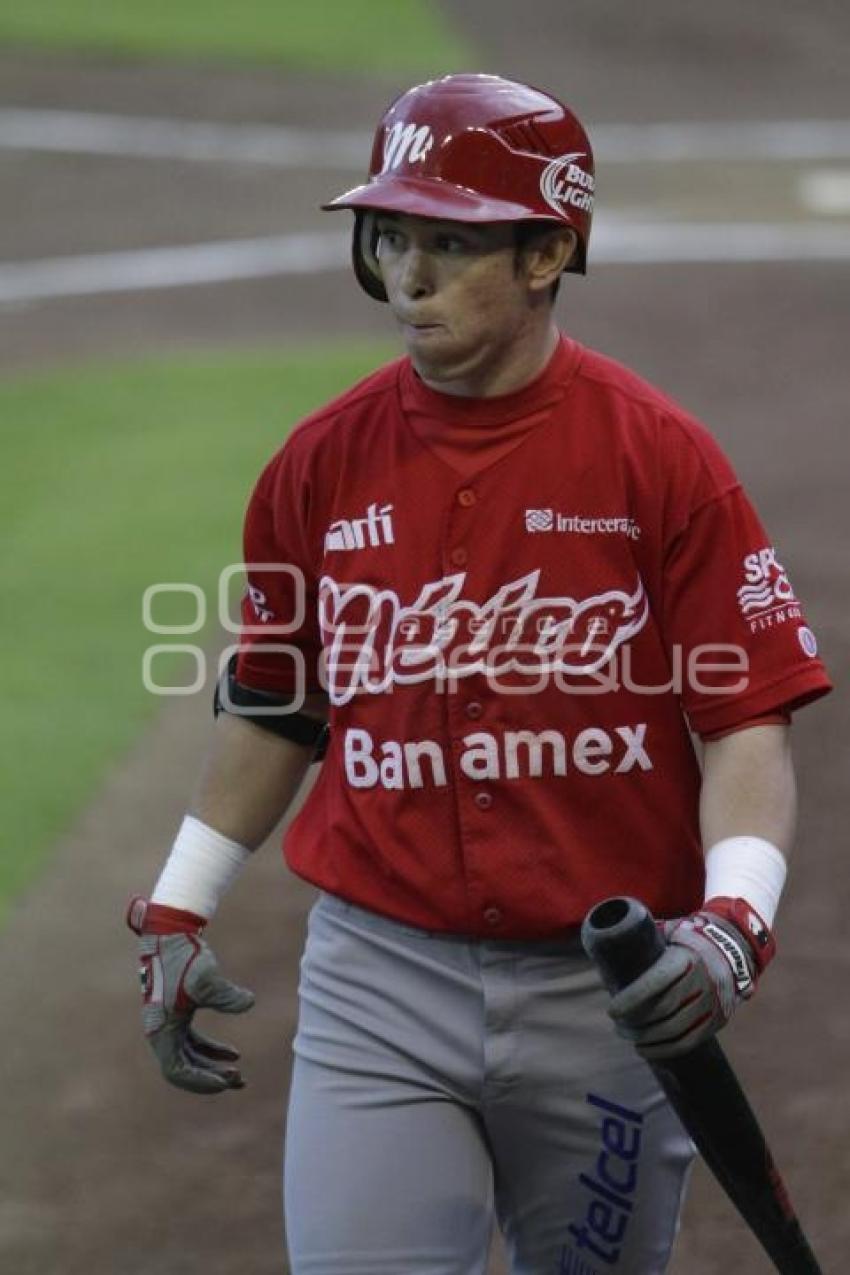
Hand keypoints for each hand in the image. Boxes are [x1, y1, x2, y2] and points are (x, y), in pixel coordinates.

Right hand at [127, 896, 254, 1093]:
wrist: (170, 934)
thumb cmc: (184, 957)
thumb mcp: (206, 978)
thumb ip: (227, 995)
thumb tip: (249, 1003)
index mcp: (161, 1030)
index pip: (177, 1072)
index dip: (201, 1081)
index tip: (226, 1080)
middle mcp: (160, 1031)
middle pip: (183, 1069)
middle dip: (210, 1078)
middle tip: (238, 1080)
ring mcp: (167, 1023)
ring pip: (188, 1057)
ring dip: (211, 1067)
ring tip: (237, 1073)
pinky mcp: (176, 1014)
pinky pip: (192, 1042)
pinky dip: (210, 1051)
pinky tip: (233, 1054)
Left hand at [607, 896, 774, 1060]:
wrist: (731, 950)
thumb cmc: (686, 941)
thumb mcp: (669, 932)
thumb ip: (641, 938)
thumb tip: (605, 947)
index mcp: (685, 958)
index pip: (655, 983)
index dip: (631, 1000)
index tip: (611, 1010)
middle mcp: (701, 981)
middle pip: (663, 1010)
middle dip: (635, 1022)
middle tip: (617, 1024)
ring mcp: (712, 1003)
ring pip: (674, 1030)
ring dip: (646, 1038)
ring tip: (627, 1035)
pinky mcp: (717, 1020)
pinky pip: (688, 1042)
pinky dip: (664, 1050)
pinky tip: (645, 1049)